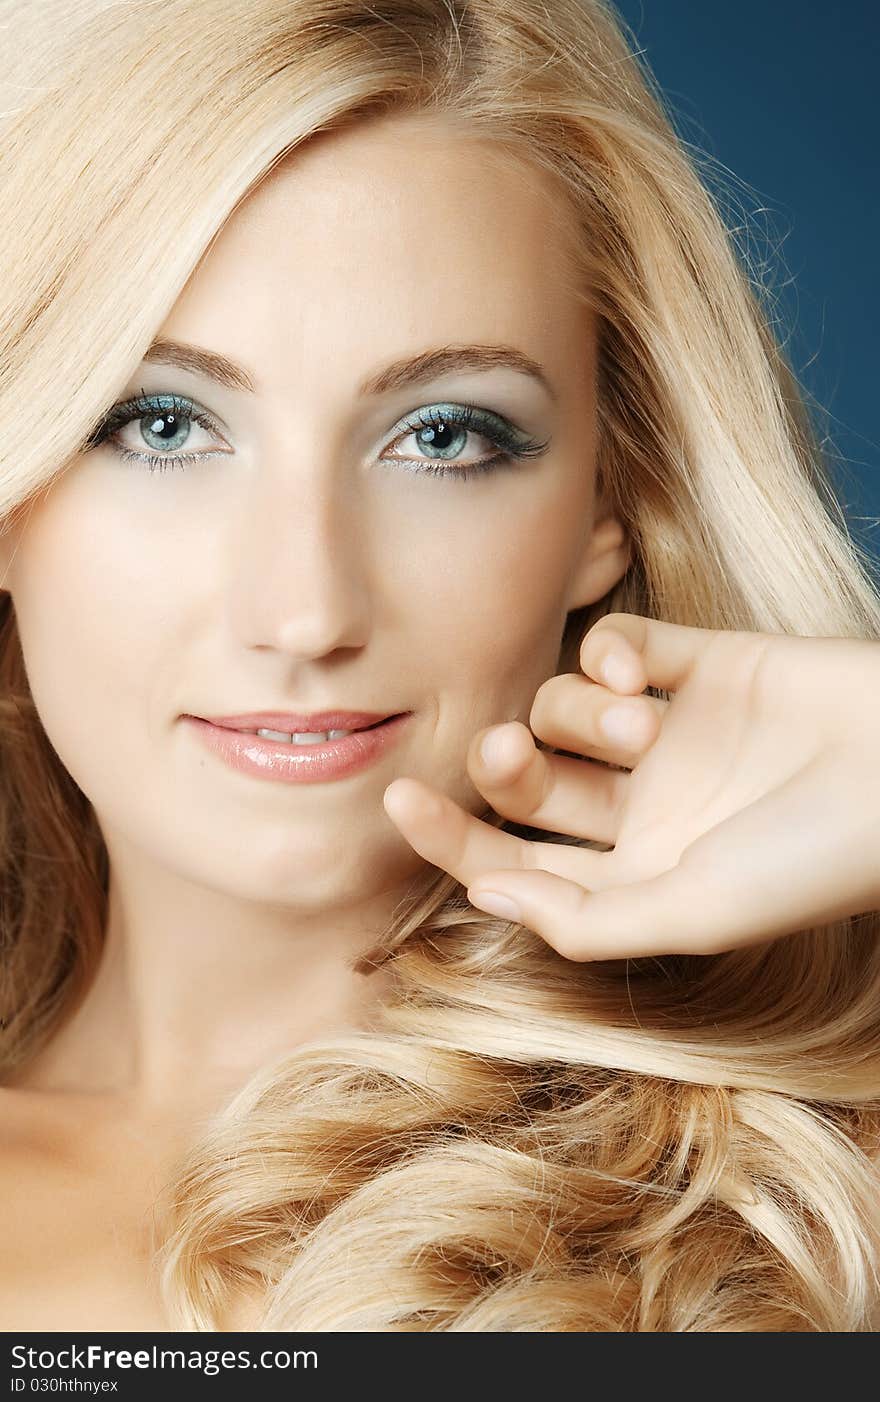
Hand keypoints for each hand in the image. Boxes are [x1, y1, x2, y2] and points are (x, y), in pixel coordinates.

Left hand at [382, 612, 879, 959]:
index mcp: (634, 875)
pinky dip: (611, 649)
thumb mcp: (695, 911)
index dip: (451, 838)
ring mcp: (668, 731)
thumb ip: (587, 918)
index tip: (397, 798)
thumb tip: (486, 900)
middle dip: (503, 764)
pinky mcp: (698, 662)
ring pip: (560, 705)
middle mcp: (642, 805)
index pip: (514, 861)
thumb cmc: (814, 856)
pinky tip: (644, 671)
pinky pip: (613, 641)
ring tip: (643, 722)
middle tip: (511, 753)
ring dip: (580, 710)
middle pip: (526, 779)